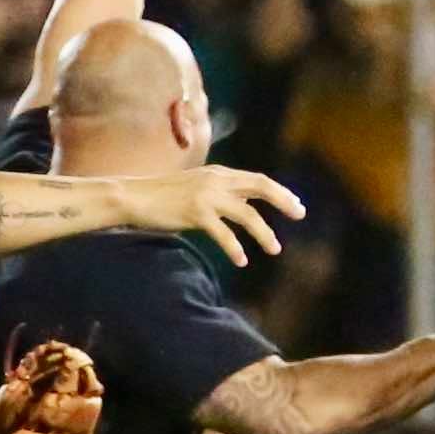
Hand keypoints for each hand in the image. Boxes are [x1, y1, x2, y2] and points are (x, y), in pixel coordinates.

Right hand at [126, 166, 305, 264]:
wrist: (133, 196)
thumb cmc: (164, 194)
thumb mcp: (198, 185)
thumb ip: (221, 190)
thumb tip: (245, 202)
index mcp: (219, 173)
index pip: (258, 179)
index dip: (280, 192)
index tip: (297, 204)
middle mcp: (216, 181)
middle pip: (260, 187)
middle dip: (284, 201)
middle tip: (301, 214)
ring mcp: (206, 196)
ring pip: (247, 215)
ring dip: (264, 233)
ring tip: (276, 249)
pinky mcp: (194, 213)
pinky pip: (223, 234)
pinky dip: (235, 248)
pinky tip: (242, 260)